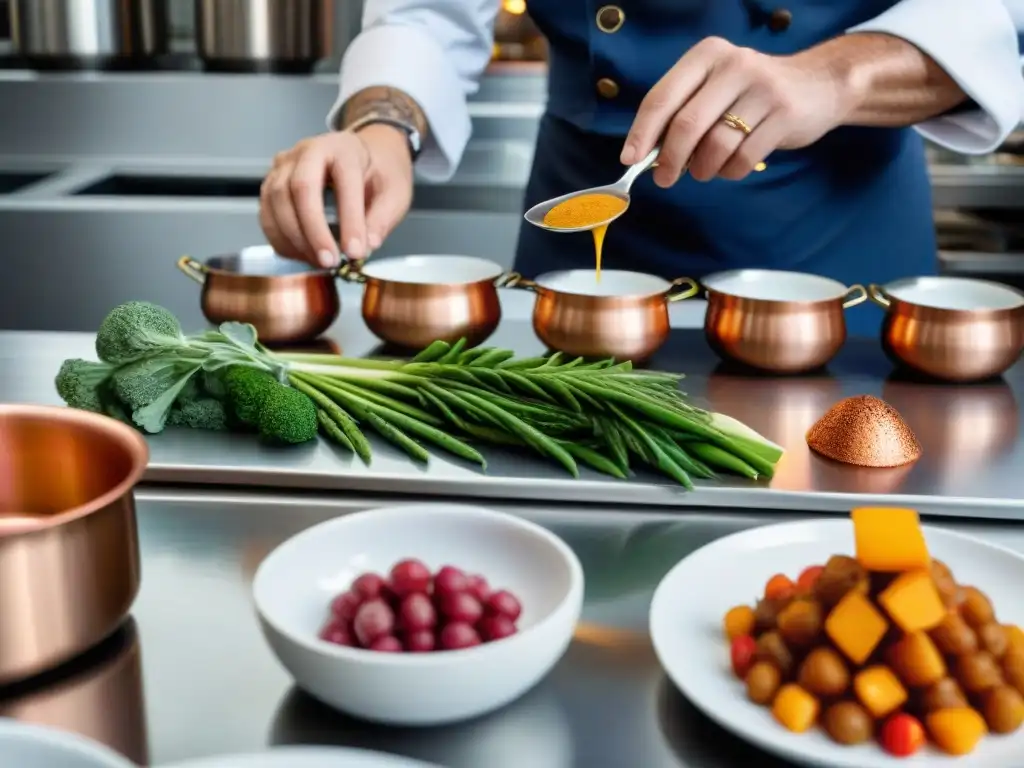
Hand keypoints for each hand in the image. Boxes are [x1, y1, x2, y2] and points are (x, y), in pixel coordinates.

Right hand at [259, 124, 413, 267]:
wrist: (364, 156)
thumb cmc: (379, 173)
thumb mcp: (396, 192)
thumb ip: (383, 218)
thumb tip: (367, 245)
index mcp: (343, 148)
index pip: (343, 181)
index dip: (349, 219)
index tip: (356, 252)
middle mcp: (307, 150)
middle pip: (299, 188)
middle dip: (314, 231)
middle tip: (330, 262)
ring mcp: (284, 166)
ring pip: (277, 201)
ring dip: (295, 239)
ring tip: (319, 262)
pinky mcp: (271, 185)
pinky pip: (267, 215)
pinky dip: (282, 240)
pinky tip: (303, 255)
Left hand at [622, 36, 853, 184]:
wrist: (819, 84)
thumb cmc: (751, 93)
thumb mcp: (715, 87)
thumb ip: (682, 111)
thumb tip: (645, 153)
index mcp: (707, 55)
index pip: (662, 97)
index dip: (642, 132)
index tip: (630, 159)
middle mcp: (734, 65)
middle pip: (686, 125)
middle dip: (669, 160)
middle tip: (664, 179)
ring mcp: (762, 89)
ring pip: (715, 146)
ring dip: (703, 169)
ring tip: (704, 170)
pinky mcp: (784, 115)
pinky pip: (743, 159)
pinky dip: (730, 171)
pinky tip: (731, 166)